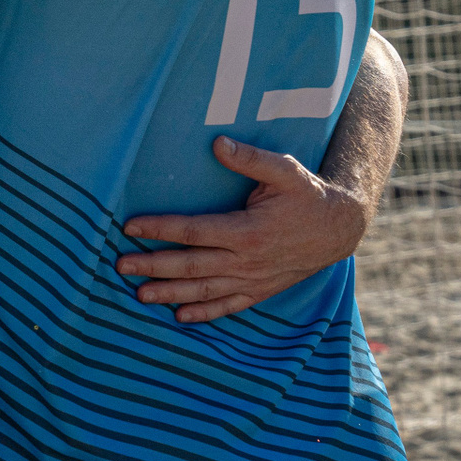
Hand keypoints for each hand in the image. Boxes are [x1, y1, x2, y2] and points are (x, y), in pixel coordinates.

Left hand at [114, 136, 368, 322]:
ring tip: (139, 296)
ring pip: (204, 290)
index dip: (160, 228)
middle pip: (191, 265)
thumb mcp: (285, 170)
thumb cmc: (308, 195)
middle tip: (120, 266)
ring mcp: (253, 280)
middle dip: (153, 266)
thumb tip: (217, 143)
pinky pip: (228, 306)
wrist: (339, 229)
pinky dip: (204, 314)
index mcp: (247, 231)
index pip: (193, 231)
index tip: (130, 227)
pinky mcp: (260, 290)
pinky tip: (180, 317)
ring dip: (170, 293)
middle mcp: (246, 261)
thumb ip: (250, 158)